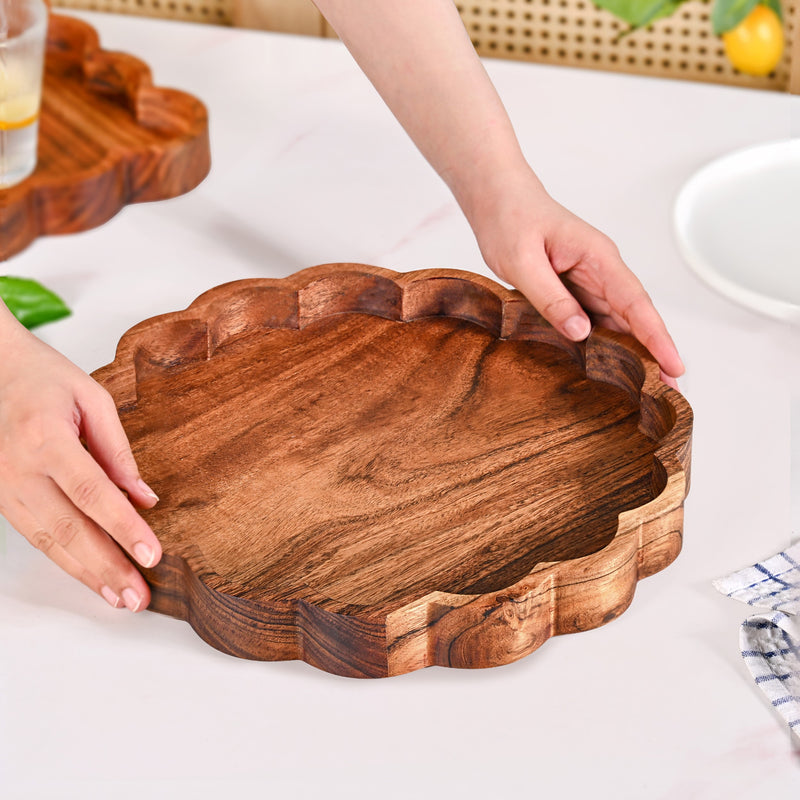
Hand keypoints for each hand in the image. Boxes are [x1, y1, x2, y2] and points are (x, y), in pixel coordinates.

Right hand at [0, 315, 161, 610]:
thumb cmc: (41, 377)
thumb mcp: (92, 397)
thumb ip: (119, 450)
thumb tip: (145, 497)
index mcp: (45, 438)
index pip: (92, 493)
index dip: (123, 527)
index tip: (152, 554)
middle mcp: (18, 469)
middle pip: (67, 529)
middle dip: (107, 567)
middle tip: (138, 596)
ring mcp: (2, 487)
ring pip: (47, 542)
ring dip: (86, 574)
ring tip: (119, 597)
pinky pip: (34, 535)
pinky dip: (63, 560)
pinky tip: (89, 575)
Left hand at [466, 167, 684, 386]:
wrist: (497, 200)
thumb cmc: (510, 221)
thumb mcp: (522, 263)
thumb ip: (551, 298)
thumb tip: (581, 333)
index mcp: (598, 258)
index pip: (636, 302)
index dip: (656, 337)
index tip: (675, 365)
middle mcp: (601, 271)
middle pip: (635, 317)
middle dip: (654, 352)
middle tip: (669, 391)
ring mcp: (589, 281)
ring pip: (617, 322)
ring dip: (631, 352)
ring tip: (644, 389)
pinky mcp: (574, 290)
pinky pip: (594, 320)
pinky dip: (604, 344)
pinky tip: (607, 369)